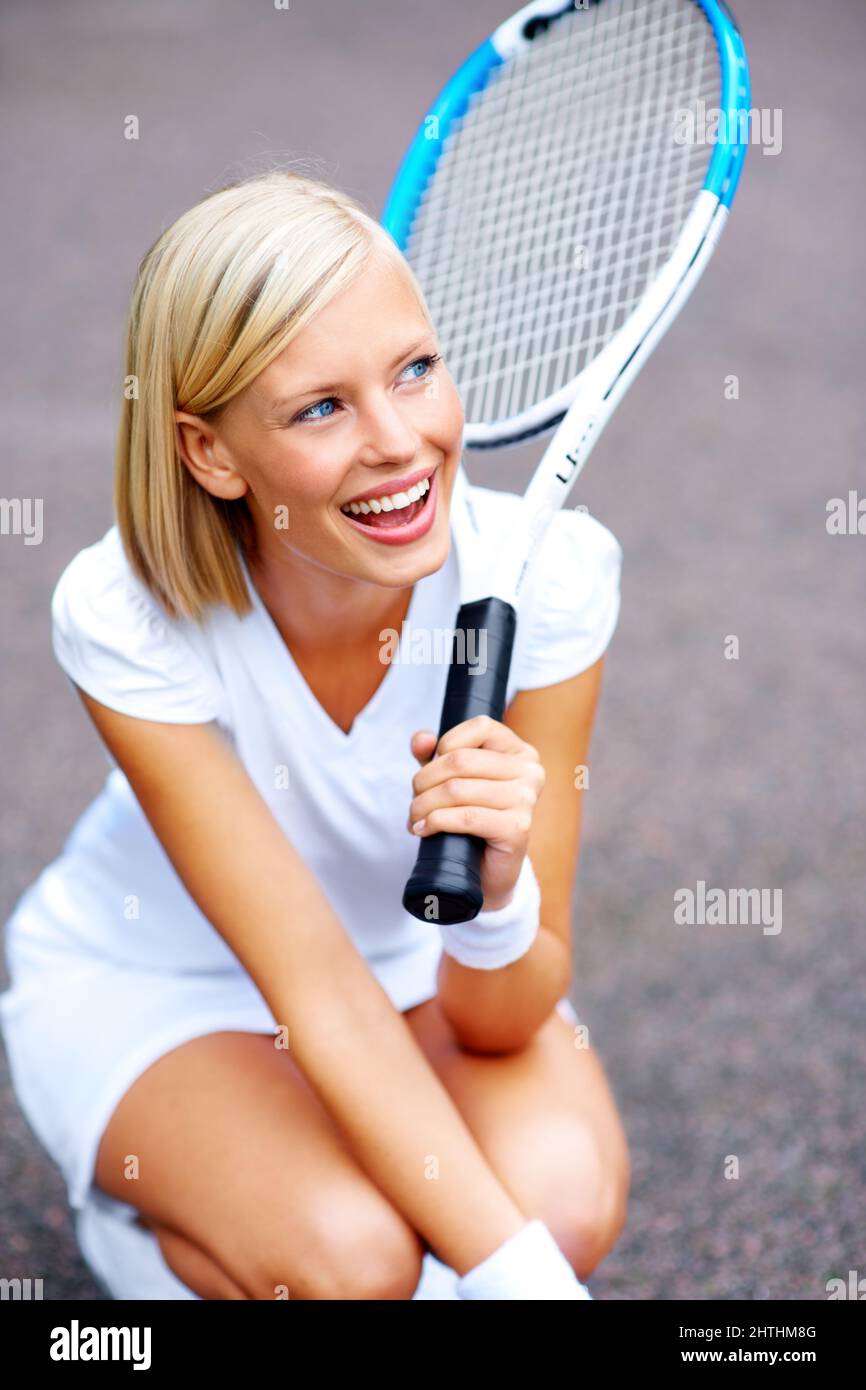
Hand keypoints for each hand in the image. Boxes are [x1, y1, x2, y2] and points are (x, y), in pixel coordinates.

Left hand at [407, 715, 544, 910]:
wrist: (488, 871)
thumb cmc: (472, 818)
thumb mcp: (451, 780)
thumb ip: (435, 753)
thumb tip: (421, 739)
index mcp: (520, 752)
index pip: (480, 726)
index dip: (446, 744)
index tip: (431, 767)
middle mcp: (530, 771)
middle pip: (461, 760)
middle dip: (425, 780)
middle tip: (415, 801)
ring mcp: (526, 800)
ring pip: (457, 789)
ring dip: (424, 805)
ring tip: (416, 818)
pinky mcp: (517, 829)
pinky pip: (465, 817)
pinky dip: (436, 822)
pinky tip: (424, 829)